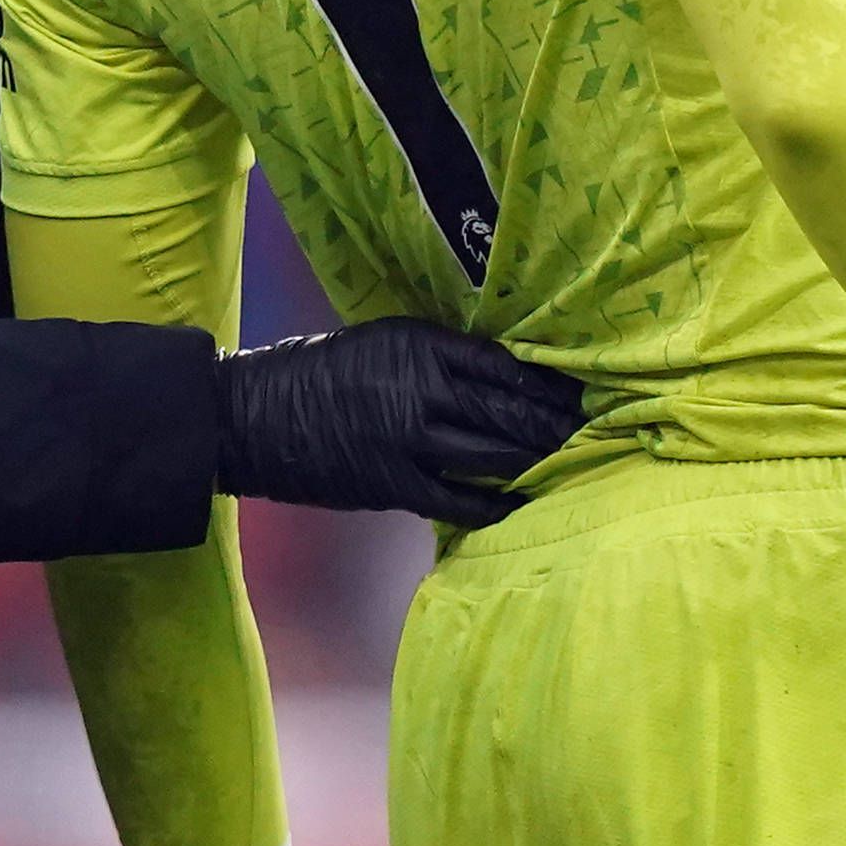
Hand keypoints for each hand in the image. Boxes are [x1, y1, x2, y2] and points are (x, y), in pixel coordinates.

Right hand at [215, 322, 585, 522]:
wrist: (255, 416)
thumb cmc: (321, 371)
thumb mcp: (384, 341)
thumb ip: (440, 356)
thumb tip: (503, 377)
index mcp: (420, 345)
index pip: (504, 365)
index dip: (547, 384)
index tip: (577, 393)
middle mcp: (421, 390)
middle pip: (508, 411)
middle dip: (554, 425)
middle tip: (589, 432)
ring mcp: (409, 441)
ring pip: (495, 455)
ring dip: (536, 461)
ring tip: (566, 463)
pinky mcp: (395, 484)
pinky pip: (462, 500)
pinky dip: (498, 505)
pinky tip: (524, 504)